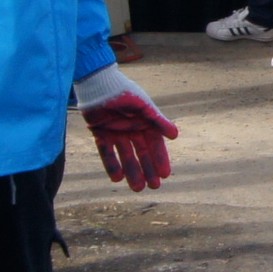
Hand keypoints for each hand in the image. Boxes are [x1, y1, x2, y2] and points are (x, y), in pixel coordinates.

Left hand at [75, 64, 178, 189]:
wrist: (97, 84)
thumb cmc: (123, 92)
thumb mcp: (143, 106)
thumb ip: (157, 121)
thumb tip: (175, 135)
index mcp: (145, 123)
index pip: (155, 145)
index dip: (160, 159)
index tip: (165, 175)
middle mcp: (132, 130)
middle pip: (141, 154)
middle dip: (148, 170)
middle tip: (153, 187)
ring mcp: (116, 133)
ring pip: (126, 156)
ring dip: (132, 171)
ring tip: (137, 188)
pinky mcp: (100, 133)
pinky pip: (107, 152)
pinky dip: (112, 164)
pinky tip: (117, 178)